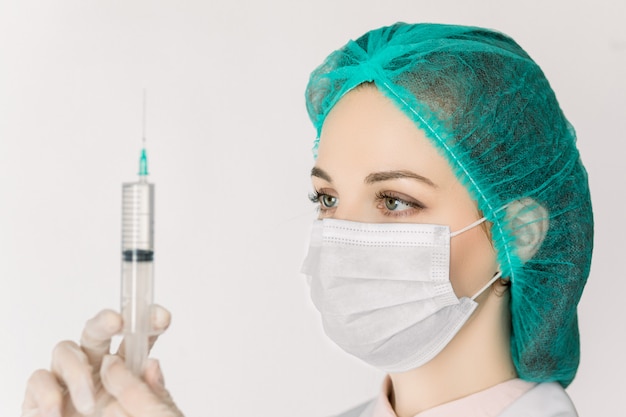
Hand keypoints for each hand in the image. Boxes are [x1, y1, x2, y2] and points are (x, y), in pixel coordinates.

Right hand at [22, 307, 183, 416]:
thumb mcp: (143, 414)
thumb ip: (149, 394)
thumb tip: (152, 364)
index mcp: (123, 368)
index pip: (135, 340)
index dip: (147, 323)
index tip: (162, 317)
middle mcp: (94, 367)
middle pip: (96, 333)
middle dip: (104, 322)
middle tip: (115, 321)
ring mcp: (66, 380)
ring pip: (65, 350)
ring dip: (77, 372)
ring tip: (88, 404)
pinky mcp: (40, 397)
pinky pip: (38, 380)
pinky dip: (47, 394)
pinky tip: (57, 412)